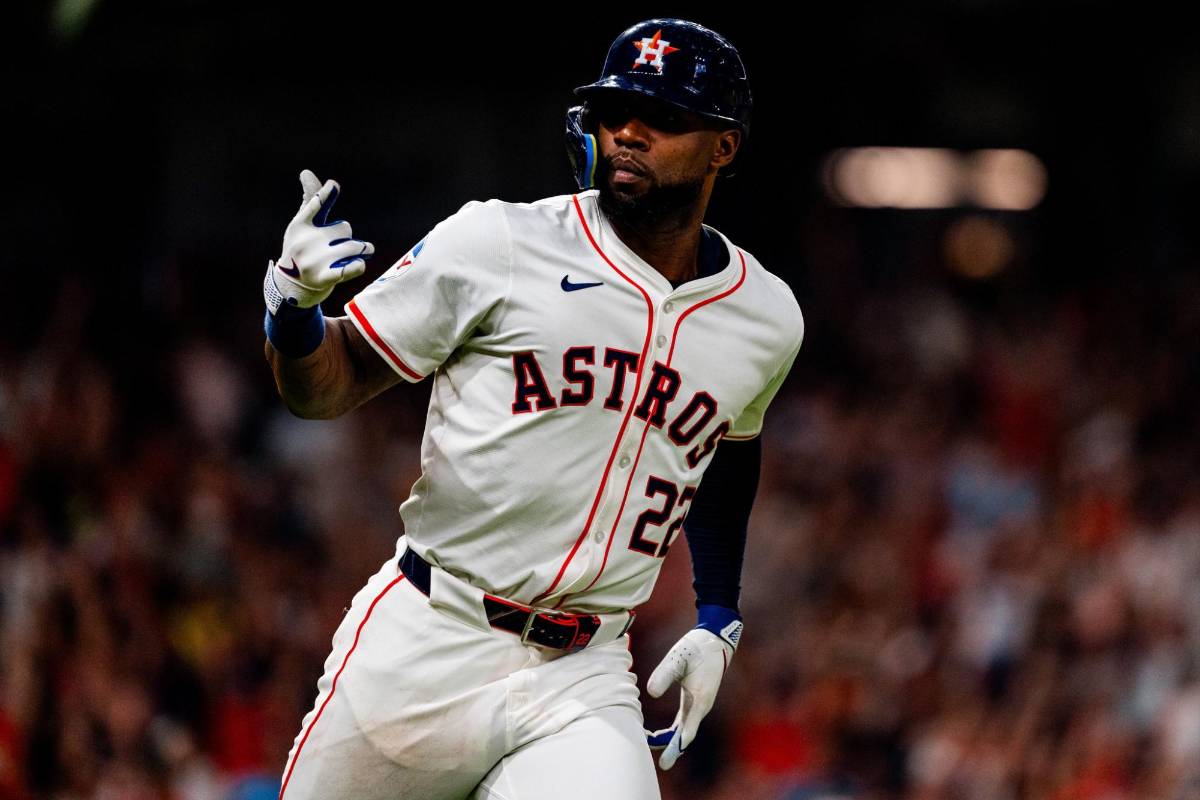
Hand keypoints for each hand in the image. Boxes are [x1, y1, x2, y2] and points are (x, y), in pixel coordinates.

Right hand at [264, 169, 374, 312]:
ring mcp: (315, 262)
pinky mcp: (325, 278)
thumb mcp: (302, 225)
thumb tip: (307, 172)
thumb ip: (311, 201)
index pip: (315, 206)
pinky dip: (360, 264)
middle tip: (336, 246)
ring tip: (355, 254)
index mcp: (300, 225)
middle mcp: (306, 242)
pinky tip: (356, 264)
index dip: (326, 195)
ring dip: (361, 250)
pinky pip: (355, 266)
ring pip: (355, 247)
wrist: (292, 286)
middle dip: (346, 236)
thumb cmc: (301, 248)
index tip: (333, 185)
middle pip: (345, 228)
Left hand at [644, 608, 742, 769]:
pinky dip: (673, 731)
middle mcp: (701, 706)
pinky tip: (660, 734)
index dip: (677, 746)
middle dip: (672, 748)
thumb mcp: (678, 658)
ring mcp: (700, 704)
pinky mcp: (696, 699)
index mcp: (699, 700)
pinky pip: (684, 722)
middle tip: (663, 764)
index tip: (667, 759)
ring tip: (651, 747)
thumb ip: (664, 674)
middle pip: (686, 735)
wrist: (715, 639)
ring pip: (685, 730)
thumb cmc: (696, 647)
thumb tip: (650, 693)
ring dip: (670, 740)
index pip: (688, 730)